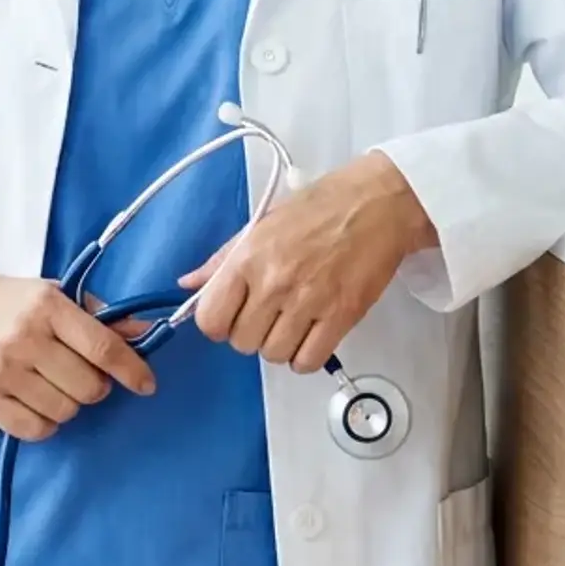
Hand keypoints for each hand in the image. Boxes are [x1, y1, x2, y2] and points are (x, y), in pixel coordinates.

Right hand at [0, 266, 156, 441]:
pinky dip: (45, 422)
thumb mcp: (51, 294)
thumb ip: (97, 317)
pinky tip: (36, 402)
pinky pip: (35, 430)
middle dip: (95, 386)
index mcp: (47, 305)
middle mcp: (25, 337)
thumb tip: (145, 332)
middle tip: (80, 374)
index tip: (146, 384)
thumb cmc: (5, 301)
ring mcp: (2, 370)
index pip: (102, 348)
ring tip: (52, 384)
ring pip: (65, 411)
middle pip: (88, 387)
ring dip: (68, 404)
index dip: (132, 370)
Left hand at [180, 152, 435, 372]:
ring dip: (279, 344)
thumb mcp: (262, 223)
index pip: (210, 319)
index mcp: (249, 257)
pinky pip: (308, 362)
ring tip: (292, 321)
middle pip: (241, 342)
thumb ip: (222, 259)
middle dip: (251, 333)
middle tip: (268, 313)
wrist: (376, 204)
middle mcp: (274, 282)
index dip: (218, 323)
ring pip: (273, 355)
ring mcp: (308, 302)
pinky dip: (305, 356)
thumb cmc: (319, 207)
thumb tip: (189, 284)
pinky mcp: (341, 317)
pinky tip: (310, 335)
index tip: (231, 315)